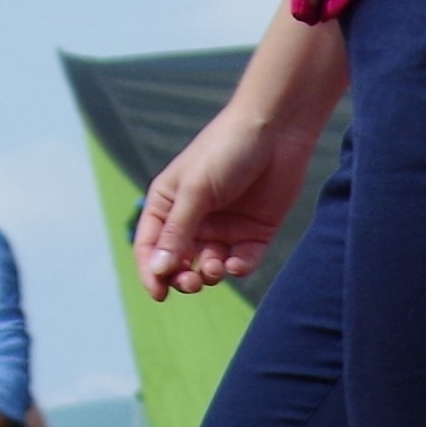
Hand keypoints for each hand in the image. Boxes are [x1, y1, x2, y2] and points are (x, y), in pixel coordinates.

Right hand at [135, 110, 316, 300]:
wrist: (275, 132)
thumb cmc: (225, 151)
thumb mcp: (196, 191)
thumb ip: (177, 231)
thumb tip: (158, 269)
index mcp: (168, 204)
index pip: (151, 246)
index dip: (151, 272)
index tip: (159, 294)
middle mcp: (194, 219)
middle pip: (180, 262)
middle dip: (182, 278)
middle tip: (191, 283)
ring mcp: (225, 227)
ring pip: (211, 266)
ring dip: (210, 273)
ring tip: (216, 268)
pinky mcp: (255, 232)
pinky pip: (243, 261)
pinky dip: (238, 268)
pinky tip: (237, 264)